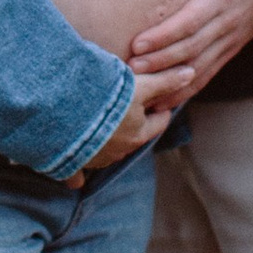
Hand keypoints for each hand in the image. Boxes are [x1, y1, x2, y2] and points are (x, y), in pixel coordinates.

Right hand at [76, 65, 195, 178]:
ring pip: (108, 153)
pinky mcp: (72, 165)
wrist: (61, 113)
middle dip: (133, 124)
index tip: (155, 97)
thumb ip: (164, 82)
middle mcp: (120, 150)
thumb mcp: (137, 86)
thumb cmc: (104, 98)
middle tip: (125, 106)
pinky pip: (76, 175)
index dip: (159, 108)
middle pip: (134, 137)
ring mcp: (96, 160)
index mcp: (137, 133)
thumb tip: (191, 73)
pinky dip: (78, 176)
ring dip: (107, 142)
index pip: (158, 122)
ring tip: (98, 124)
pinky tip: (77, 179)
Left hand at [126, 0, 252, 94]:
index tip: (138, 42)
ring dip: (169, 81)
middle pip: (191, 49)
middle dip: (160, 61)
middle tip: (130, 67)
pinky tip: (161, 102)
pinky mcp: (227, 54)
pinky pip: (205, 77)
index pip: (191, 21)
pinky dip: (183, 92)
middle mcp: (227, 23)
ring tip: (140, 87)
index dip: (165, 35)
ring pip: (197, 68)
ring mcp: (228, 42)